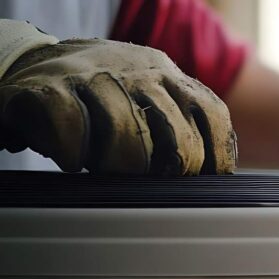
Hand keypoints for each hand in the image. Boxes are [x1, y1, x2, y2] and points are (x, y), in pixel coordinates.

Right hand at [0, 22, 235, 174]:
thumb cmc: (101, 99)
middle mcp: (138, 71)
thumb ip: (183, 126)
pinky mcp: (50, 89)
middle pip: (177, 141)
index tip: (199, 181)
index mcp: (170, 75)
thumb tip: (216, 177)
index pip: (212, 115)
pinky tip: (72, 159)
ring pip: (128, 142)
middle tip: (144, 178)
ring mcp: (93, 76)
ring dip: (118, 167)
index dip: (214, 157)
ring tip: (103, 167)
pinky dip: (73, 157)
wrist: (31, 67)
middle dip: (166, 173)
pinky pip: (74, 136)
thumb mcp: (149, 101)